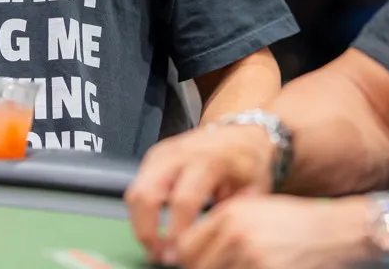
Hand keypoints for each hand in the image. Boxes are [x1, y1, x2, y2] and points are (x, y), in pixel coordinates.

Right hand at [125, 124, 275, 262]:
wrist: (239, 132)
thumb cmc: (247, 162)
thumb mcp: (253, 188)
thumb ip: (234, 214)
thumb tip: (215, 241)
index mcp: (207, 161)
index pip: (183, 200)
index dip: (177, 232)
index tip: (179, 255)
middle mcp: (178, 154)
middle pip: (147, 194)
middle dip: (148, 231)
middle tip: (158, 256)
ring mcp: (161, 153)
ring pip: (135, 191)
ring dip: (139, 224)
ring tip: (153, 248)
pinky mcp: (153, 157)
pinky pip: (136, 187)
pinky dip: (140, 213)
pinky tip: (153, 229)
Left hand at [175, 195, 370, 268]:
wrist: (342, 230)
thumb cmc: (298, 223)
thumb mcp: (256, 212)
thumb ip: (222, 228)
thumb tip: (186, 252)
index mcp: (230, 215)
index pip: (186, 247)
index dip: (184, 262)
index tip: (186, 265)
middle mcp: (237, 234)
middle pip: (196, 266)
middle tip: (218, 266)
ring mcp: (254, 257)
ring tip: (243, 264)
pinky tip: (258, 267)